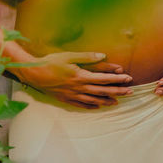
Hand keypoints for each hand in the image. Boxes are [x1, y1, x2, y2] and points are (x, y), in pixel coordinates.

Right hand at [12, 49, 131, 108]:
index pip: (104, 79)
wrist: (32, 73)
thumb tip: (103, 56)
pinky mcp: (65, 99)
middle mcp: (78, 87)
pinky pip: (81, 104)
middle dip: (117, 91)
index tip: (128, 79)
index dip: (117, 79)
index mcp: (80, 76)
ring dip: (107, 100)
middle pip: (102, 91)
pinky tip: (98, 106)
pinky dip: (91, 105)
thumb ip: (87, 57)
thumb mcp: (69, 56)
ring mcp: (72, 95)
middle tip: (130, 92)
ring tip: (118, 102)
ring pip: (93, 100)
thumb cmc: (50, 62)